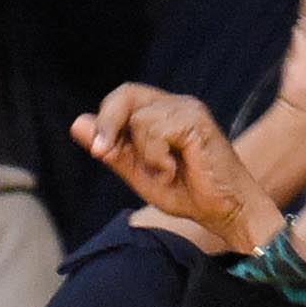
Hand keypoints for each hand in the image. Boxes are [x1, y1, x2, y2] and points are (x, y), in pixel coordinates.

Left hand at [73, 85, 284, 256]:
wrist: (228, 212)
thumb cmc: (191, 195)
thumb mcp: (142, 175)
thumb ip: (114, 151)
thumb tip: (77, 124)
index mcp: (163, 113)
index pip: (123, 98)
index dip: (104, 119)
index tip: (96, 151)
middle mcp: (176, 105)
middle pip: (126, 94)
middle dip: (108, 123)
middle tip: (101, 153)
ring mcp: (188, 109)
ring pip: (140, 118)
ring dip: (144, 154)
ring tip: (166, 172)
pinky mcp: (196, 121)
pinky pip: (156, 130)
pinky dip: (157, 157)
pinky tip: (175, 170)